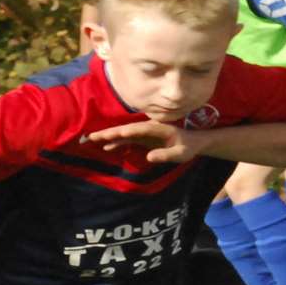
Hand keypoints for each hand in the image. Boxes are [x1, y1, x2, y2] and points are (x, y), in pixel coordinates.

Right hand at [83, 120, 210, 161]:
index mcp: (156, 128)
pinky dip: (118, 142)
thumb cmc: (189, 148)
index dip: (121, 132)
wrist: (194, 142)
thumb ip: (166, 155)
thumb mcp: (181, 154)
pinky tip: (107, 147)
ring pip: (124, 134)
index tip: (108, 135)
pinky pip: (128, 140)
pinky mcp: (144, 139)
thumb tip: (149, 156)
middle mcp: (148, 128)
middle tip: (91, 135)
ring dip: (109, 136)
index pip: (136, 130)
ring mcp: (145, 133)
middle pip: (125, 129)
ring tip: (92, 140)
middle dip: (108, 132)